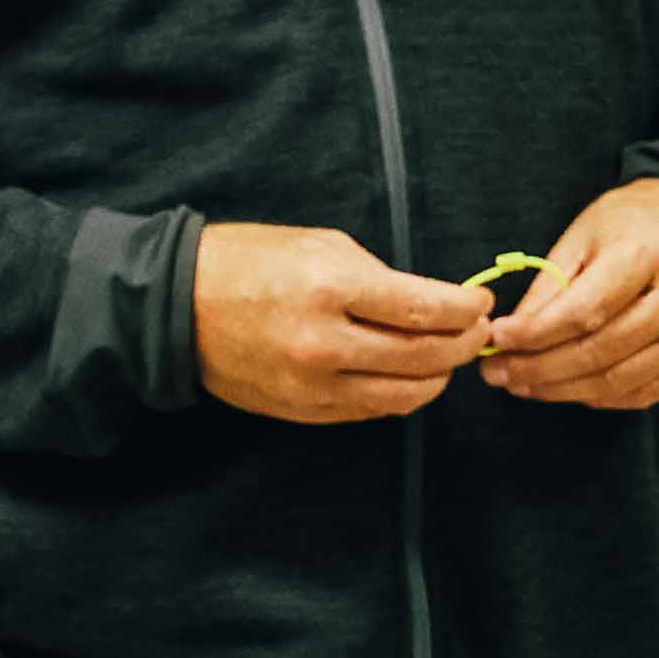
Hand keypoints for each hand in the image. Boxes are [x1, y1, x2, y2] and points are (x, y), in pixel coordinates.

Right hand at [192, 221, 488, 425]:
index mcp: (330, 287)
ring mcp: (311, 385)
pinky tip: (408, 376)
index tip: (480, 303)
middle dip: (463, 344)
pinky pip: (370, 411)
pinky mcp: (302, 412)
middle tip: (475, 330)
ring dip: (438, 377)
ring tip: (446, 355)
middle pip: (424, 357)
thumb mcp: (320, 245)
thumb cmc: (251, 262)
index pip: (424, 310)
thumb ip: (380, 278)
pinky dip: (400, 395)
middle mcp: (323, 342)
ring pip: (404, 395)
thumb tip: (435, 305)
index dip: (465, 310)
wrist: (178, 306)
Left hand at [477, 178, 658, 408]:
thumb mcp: (582, 238)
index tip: (496, 340)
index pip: (584, 311)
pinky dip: (595, 397)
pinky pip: (638, 395)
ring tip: (522, 384)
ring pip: (615, 382)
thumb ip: (548, 288)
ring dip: (560, 390)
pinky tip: (565, 386)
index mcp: (649, 256)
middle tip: (497, 373)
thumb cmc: (631, 228)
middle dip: (539, 369)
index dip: (534, 334)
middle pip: (598, 352)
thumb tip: (509, 338)